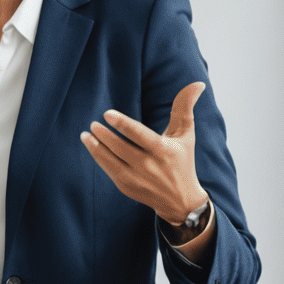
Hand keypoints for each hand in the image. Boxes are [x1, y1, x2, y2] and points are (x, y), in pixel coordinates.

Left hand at [81, 82, 207, 225]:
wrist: (180, 200)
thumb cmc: (182, 161)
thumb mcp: (186, 135)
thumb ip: (184, 108)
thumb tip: (197, 84)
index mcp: (163, 150)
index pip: (139, 134)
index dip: (122, 123)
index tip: (107, 114)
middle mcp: (149, 166)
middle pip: (121, 148)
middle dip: (104, 135)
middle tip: (93, 124)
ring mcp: (136, 178)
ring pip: (111, 161)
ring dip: (95, 147)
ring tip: (86, 134)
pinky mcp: (127, 187)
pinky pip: (108, 170)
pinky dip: (99, 158)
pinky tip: (92, 147)